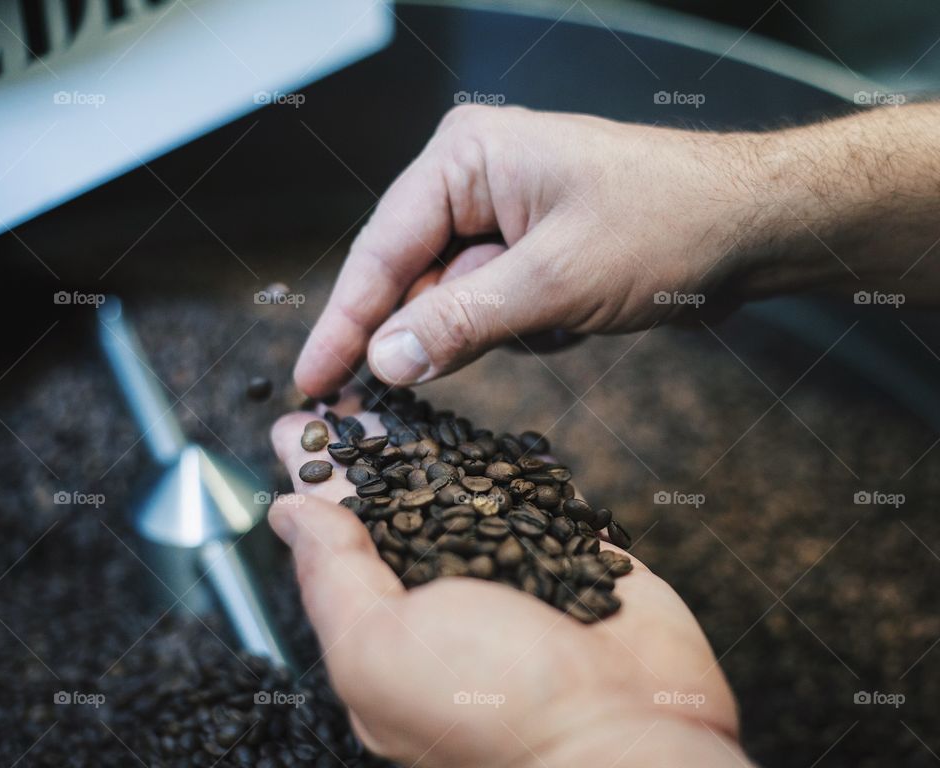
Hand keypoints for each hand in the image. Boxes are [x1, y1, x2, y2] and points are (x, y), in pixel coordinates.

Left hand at [268, 392, 749, 766]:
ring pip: (461, 489)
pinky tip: (479, 428)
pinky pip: (532, 495)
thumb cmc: (494, 705)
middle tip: (343, 385)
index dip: (316, 475)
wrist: (629, 732)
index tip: (293, 423)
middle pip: (395, 499)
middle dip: (368, 444)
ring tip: (396, 389)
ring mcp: (510, 569)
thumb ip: (332, 577)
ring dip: (430, 441)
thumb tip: (288, 513)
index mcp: (387, 620)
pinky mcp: (568, 553)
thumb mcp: (379, 645)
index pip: (337, 532)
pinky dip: (507, 463)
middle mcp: (443, 593)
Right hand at [294, 104, 757, 395]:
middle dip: (431, 331)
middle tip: (413, 388)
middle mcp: (474, 181)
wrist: (750, 226)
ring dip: (497, 331)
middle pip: (411, 278)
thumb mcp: (555, 280)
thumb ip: (461, 321)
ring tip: (560, 315)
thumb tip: (384, 360)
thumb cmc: (666, 221)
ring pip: (457, 303)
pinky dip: (527, 329)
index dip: (343, 322)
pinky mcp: (529, 253)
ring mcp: (503, 219)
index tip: (311, 380)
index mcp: (466, 159)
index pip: (381, 250)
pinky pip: (495, 310)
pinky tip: (578, 314)